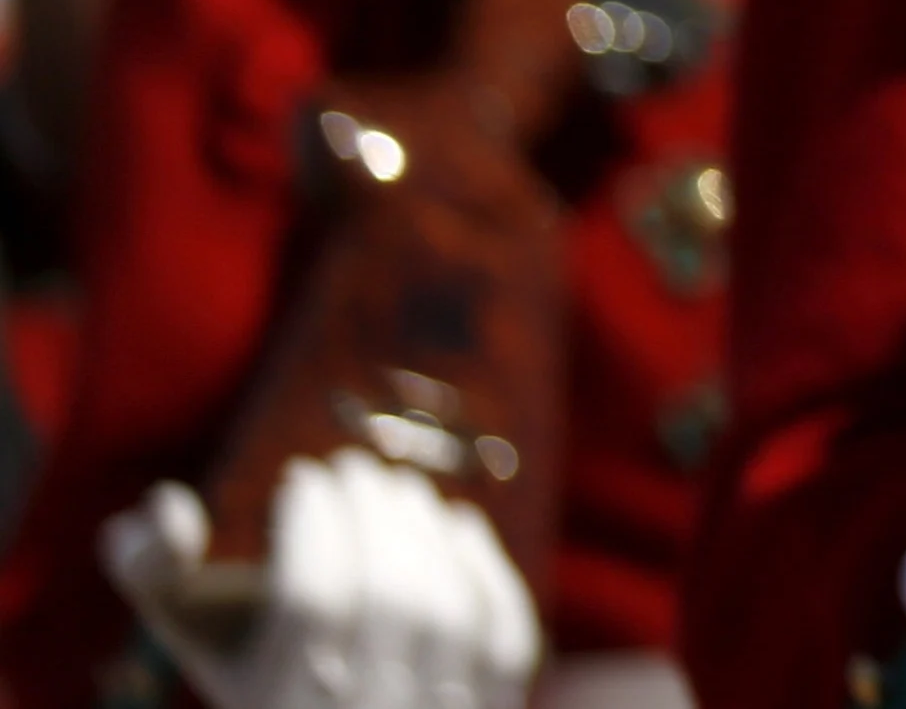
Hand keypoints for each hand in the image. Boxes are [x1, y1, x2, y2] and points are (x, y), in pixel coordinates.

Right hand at [103, 451, 540, 708]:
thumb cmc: (256, 662)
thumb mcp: (197, 628)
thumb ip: (155, 567)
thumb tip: (169, 507)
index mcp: (276, 703)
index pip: (312, 603)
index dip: (311, 527)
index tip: (301, 475)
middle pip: (387, 601)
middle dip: (371, 516)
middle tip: (355, 467)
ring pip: (446, 615)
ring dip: (425, 533)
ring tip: (398, 489)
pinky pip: (503, 642)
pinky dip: (485, 573)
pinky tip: (456, 525)